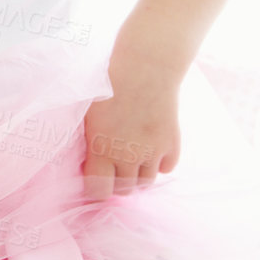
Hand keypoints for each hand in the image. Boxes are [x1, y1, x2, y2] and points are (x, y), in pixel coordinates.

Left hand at [82, 67, 180, 199]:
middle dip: (118, 182)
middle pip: (125, 190)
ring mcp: (152, 152)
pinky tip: (152, 149)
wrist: (145, 67)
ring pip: (146, 182)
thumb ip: (90, 141)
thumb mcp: (89, 114)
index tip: (95, 180)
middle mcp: (128, 156)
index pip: (99, 191)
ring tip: (133, 159)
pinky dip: (160, 163)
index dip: (96, 189)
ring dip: (138, 175)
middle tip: (114, 169)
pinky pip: (166, 168)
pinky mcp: (172, 144)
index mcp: (101, 149)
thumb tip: (87, 163)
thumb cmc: (109, 84)